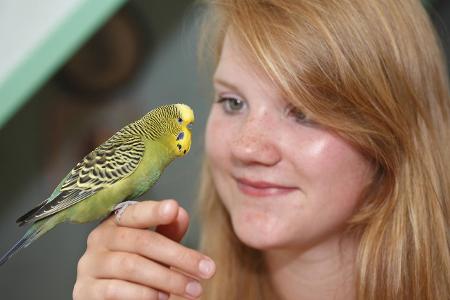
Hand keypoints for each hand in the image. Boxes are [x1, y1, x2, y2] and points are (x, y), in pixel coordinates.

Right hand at [73, 199, 215, 299]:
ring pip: (131, 266)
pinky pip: (116, 290)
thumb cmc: (139, 270)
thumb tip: (180, 213)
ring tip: (193, 289)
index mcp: (116, 222)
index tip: (174, 209)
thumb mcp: (157, 249)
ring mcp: (90, 265)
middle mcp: (99, 239)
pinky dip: (144, 294)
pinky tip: (163, 298)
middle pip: (141, 241)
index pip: (134, 212)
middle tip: (208, 270)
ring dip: (168, 279)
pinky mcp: (85, 291)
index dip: (153, 211)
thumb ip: (167, 231)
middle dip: (179, 256)